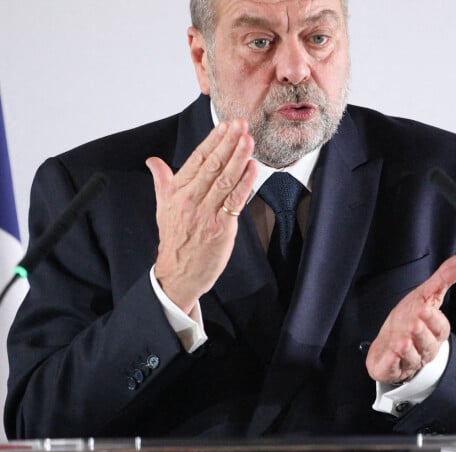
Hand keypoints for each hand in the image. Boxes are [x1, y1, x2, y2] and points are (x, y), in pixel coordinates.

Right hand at [146, 119, 257, 313]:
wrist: (178, 273)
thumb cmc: (174, 240)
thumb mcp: (162, 208)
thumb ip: (162, 182)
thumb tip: (153, 161)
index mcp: (176, 192)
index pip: (196, 160)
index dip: (212, 140)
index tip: (226, 125)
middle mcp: (190, 201)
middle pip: (212, 166)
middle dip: (228, 143)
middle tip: (241, 124)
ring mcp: (206, 214)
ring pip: (224, 180)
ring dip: (238, 158)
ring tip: (249, 140)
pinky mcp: (221, 228)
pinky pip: (235, 201)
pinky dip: (245, 183)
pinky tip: (253, 168)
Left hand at [366, 253, 455, 383]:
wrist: (389, 343)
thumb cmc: (409, 318)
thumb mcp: (424, 296)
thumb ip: (443, 279)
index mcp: (434, 331)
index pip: (439, 327)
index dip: (432, 318)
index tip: (425, 308)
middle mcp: (423, 348)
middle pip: (426, 343)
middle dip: (420, 334)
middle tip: (414, 323)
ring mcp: (408, 360)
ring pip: (411, 357)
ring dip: (406, 350)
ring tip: (402, 341)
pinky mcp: (391, 369)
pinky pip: (394, 369)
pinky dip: (392, 364)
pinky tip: (391, 357)